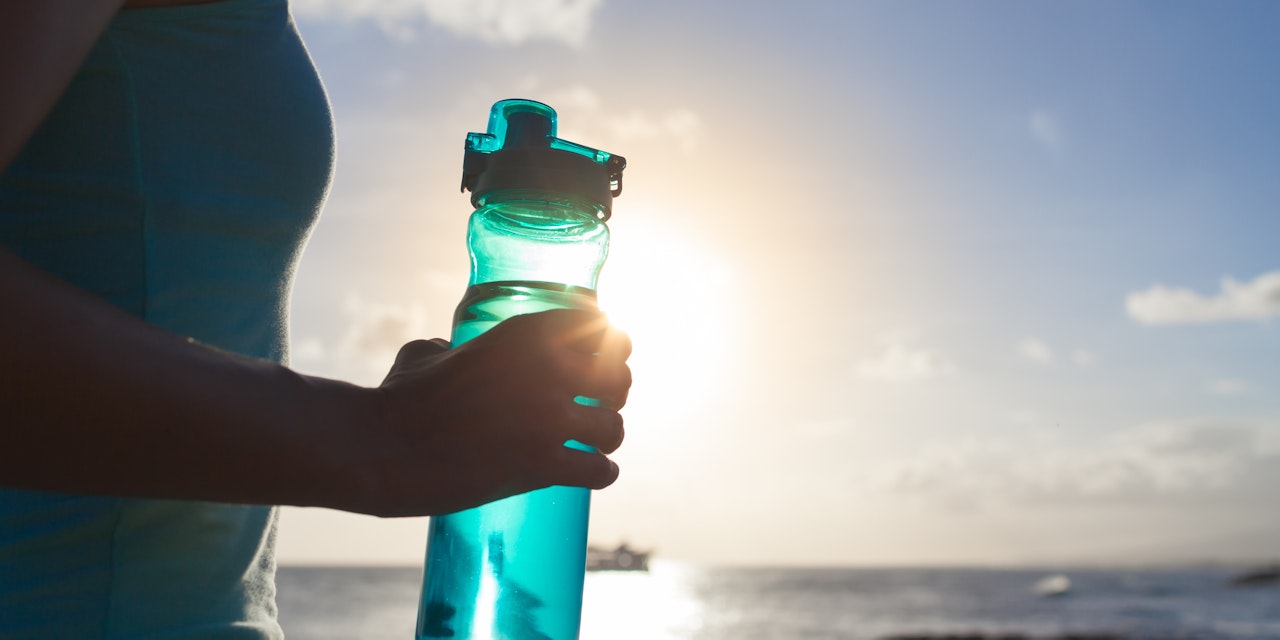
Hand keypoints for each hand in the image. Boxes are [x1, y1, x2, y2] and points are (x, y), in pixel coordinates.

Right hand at [358, 309, 630, 516]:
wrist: (384, 448)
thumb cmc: (400, 398)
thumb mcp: (428, 353)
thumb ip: (452, 346)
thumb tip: (449, 350)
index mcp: (524, 334)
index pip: (597, 325)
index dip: (607, 341)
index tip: (606, 354)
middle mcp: (547, 370)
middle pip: (618, 375)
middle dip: (615, 390)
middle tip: (602, 403)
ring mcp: (549, 419)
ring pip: (613, 427)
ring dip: (606, 436)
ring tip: (595, 443)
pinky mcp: (543, 464)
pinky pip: (600, 469)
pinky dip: (600, 473)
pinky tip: (592, 472)